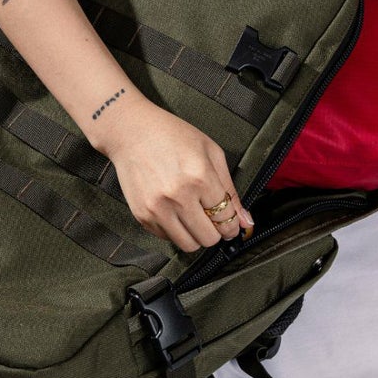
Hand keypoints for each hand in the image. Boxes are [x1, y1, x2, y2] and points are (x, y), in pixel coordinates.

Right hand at [99, 98, 253, 251]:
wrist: (131, 132)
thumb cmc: (173, 136)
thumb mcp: (211, 152)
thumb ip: (230, 189)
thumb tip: (246, 221)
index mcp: (200, 178)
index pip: (226, 219)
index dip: (232, 225)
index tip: (231, 225)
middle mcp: (179, 197)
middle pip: (209, 238)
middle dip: (215, 231)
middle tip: (211, 219)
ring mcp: (158, 208)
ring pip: (189, 245)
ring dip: (195, 235)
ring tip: (193, 217)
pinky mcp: (142, 215)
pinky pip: (167, 238)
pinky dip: (175, 230)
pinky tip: (174, 211)